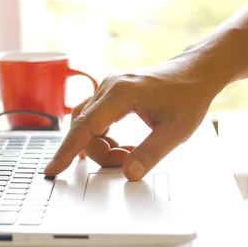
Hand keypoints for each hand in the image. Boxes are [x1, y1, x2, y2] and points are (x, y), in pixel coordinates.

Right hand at [44, 57, 221, 180]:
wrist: (194, 72)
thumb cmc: (188, 96)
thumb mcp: (176, 131)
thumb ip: (150, 154)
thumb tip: (129, 174)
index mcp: (120, 93)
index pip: (85, 127)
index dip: (67, 151)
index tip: (53, 168)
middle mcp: (107, 87)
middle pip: (83, 128)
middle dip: (99, 152)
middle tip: (127, 162)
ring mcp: (106, 89)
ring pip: (86, 124)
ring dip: (101, 145)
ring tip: (128, 153)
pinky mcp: (109, 94)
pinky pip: (94, 119)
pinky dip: (103, 137)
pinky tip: (122, 145)